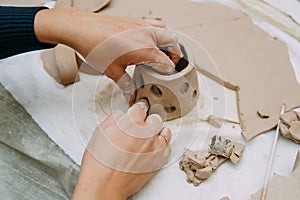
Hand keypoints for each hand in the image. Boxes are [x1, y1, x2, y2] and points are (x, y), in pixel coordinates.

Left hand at [34, 7, 180, 101]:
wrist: (81, 28)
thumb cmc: (95, 45)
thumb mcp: (113, 71)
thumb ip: (125, 84)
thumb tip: (130, 92)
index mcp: (145, 49)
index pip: (167, 62)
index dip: (171, 71)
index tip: (169, 77)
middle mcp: (147, 35)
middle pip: (172, 42)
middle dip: (176, 54)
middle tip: (172, 63)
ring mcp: (141, 25)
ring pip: (165, 30)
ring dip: (168, 40)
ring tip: (164, 50)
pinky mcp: (134, 20)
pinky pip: (153, 23)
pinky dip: (157, 31)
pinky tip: (149, 37)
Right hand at [72, 102, 171, 199]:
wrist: (104, 185)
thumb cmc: (100, 163)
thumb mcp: (101, 131)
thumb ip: (115, 118)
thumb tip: (123, 116)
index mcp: (132, 123)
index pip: (141, 108)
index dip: (136, 111)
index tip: (136, 113)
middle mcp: (147, 133)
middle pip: (155, 119)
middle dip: (147, 122)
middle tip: (139, 129)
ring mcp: (155, 147)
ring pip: (164, 132)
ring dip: (156, 133)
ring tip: (146, 139)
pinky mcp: (159, 160)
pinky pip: (167, 147)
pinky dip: (161, 147)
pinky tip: (150, 149)